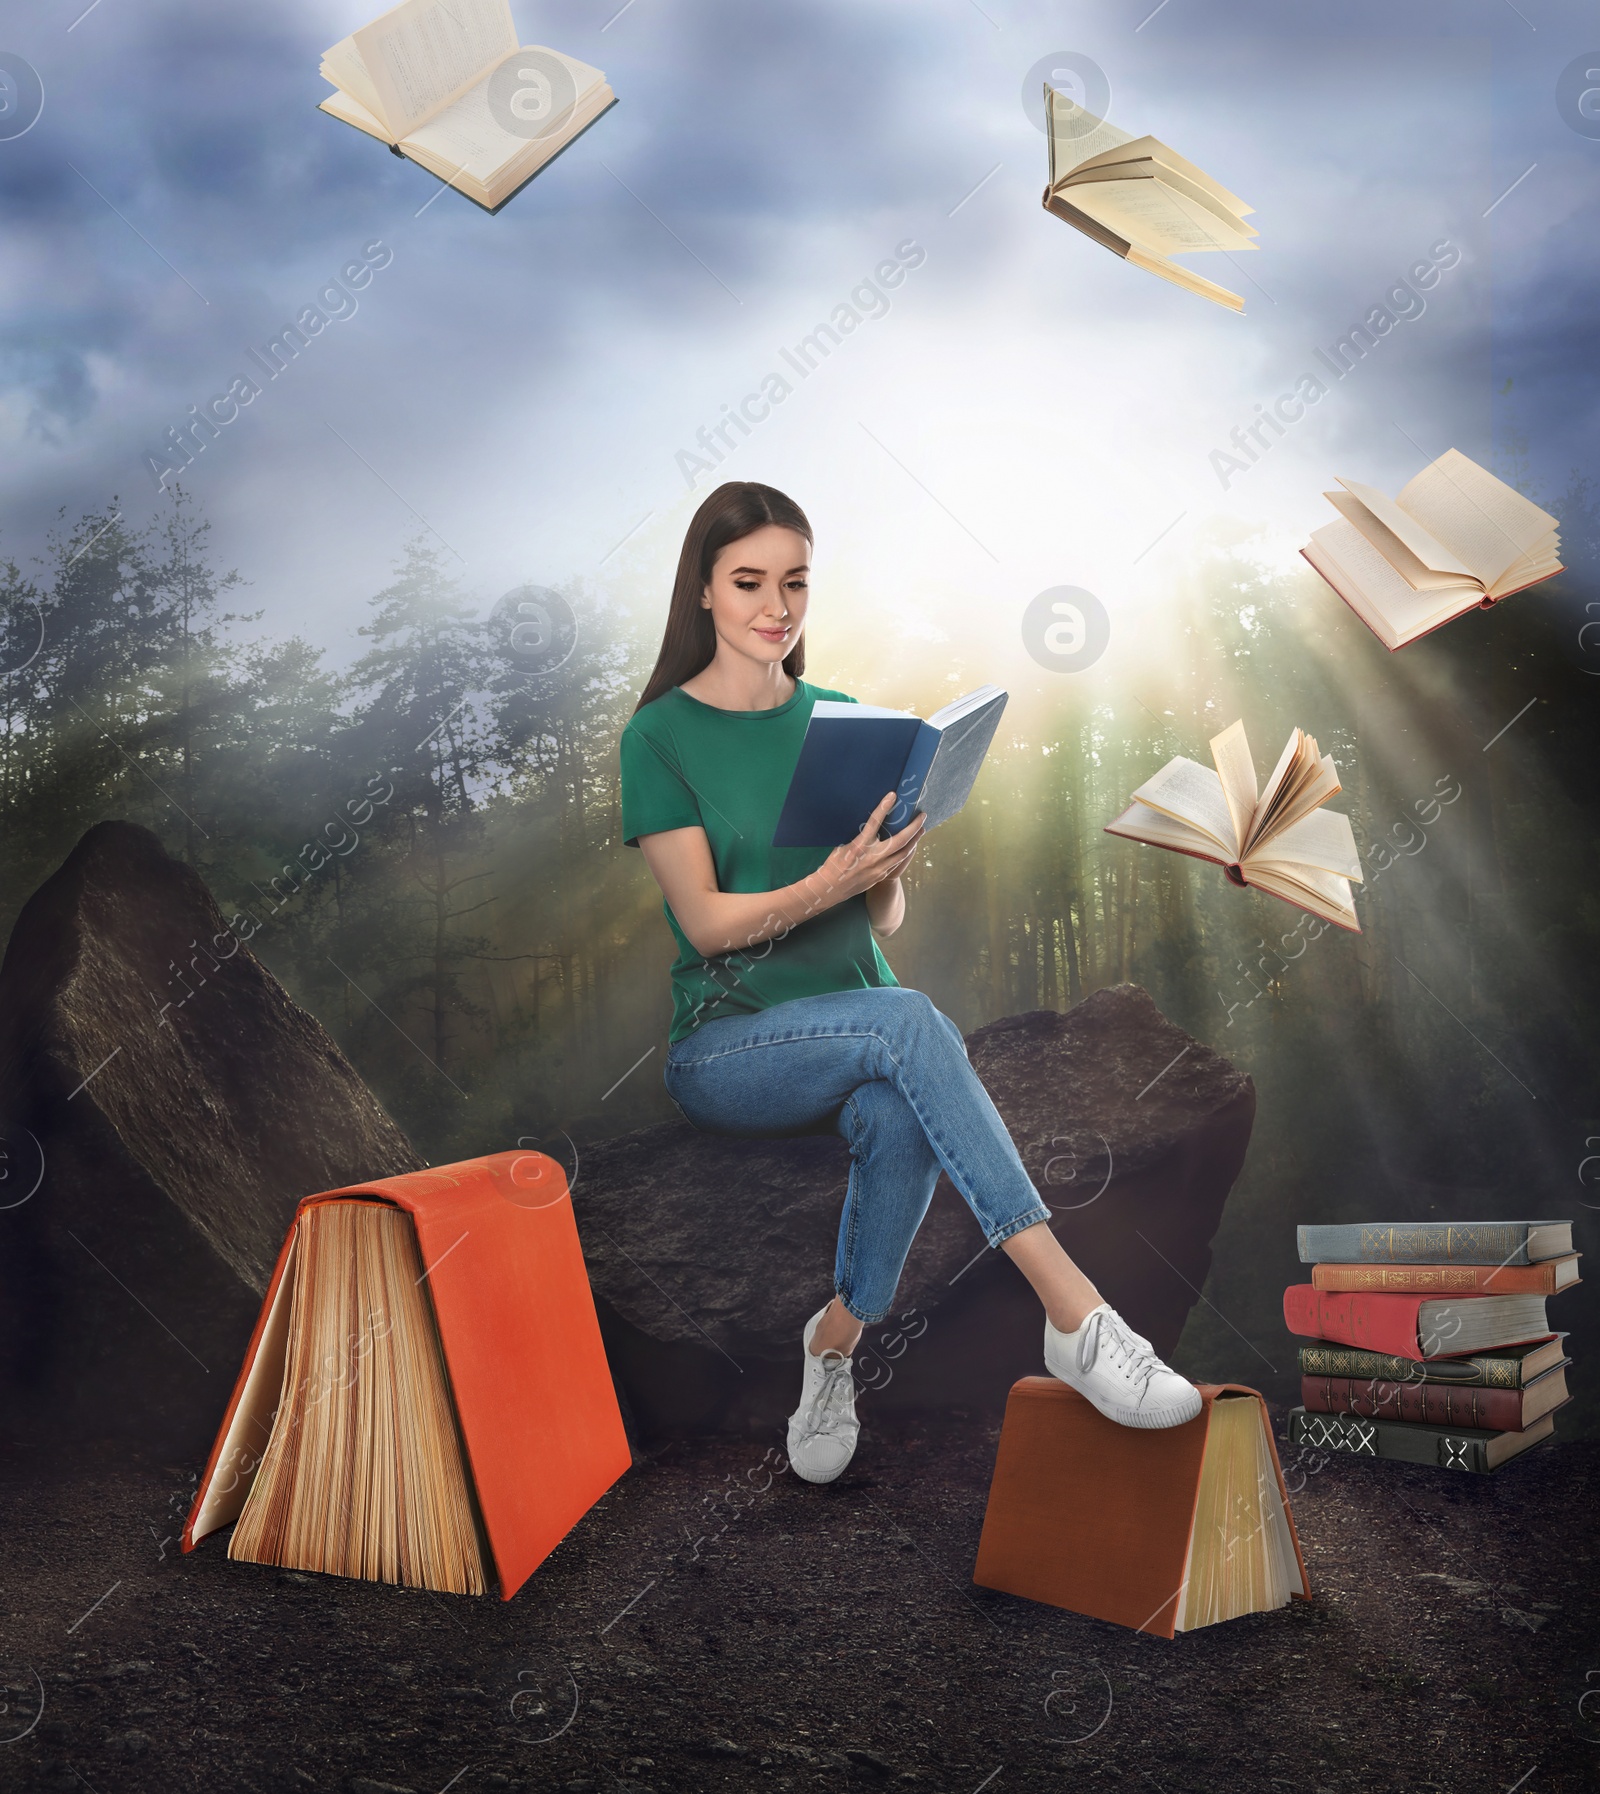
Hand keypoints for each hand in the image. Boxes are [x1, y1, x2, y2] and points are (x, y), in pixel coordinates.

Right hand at [811, 792, 925, 905]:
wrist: (831, 889)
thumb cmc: (834, 864)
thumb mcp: (844, 846)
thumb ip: (860, 838)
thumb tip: (872, 828)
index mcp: (860, 845)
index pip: (874, 822)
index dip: (883, 807)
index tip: (892, 795)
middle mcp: (872, 857)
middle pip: (900, 840)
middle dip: (914, 827)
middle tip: (922, 816)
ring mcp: (879, 868)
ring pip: (904, 853)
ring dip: (914, 840)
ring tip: (921, 830)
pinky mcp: (881, 876)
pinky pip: (897, 862)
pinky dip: (905, 852)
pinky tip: (909, 846)